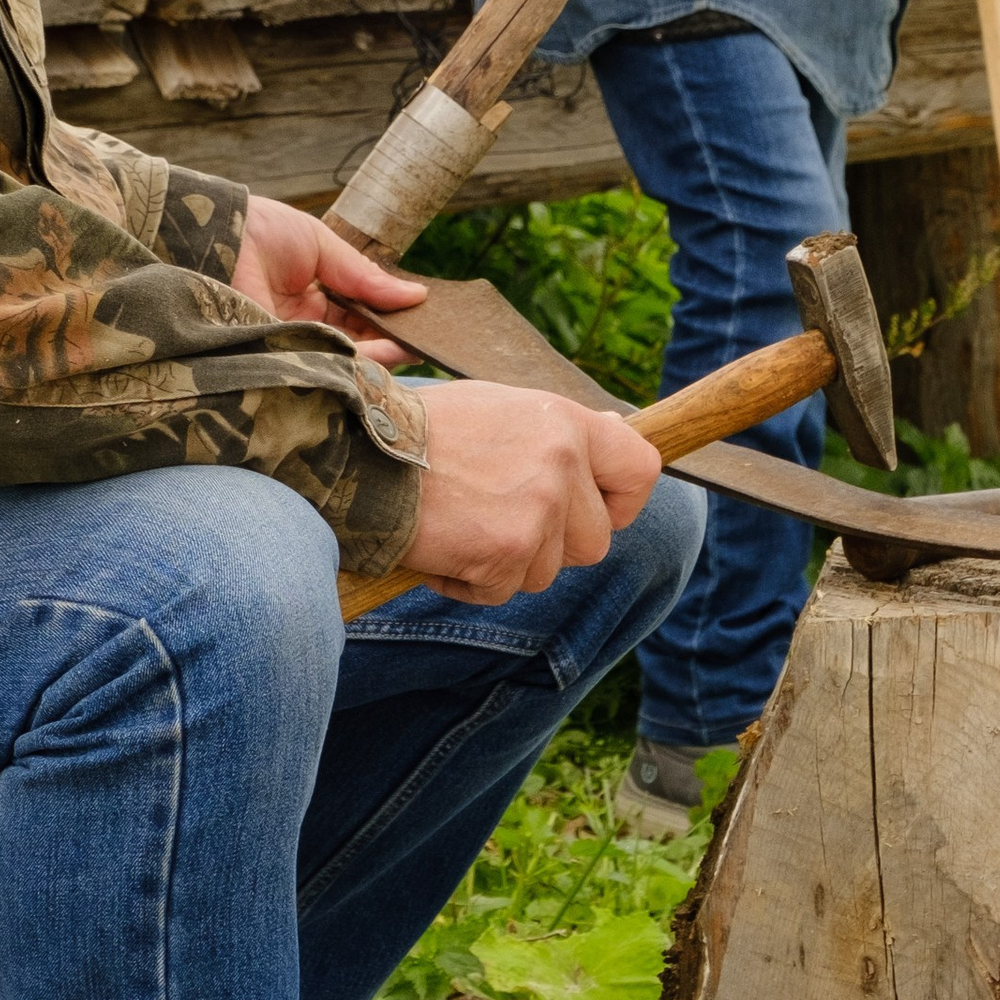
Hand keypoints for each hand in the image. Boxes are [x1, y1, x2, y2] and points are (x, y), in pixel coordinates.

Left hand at [232, 193, 422, 369]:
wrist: (216, 232)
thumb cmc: (260, 230)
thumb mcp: (322, 245)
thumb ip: (365, 277)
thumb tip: (417, 295)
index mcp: (311, 299)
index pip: (359, 320)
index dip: (389, 323)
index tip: (420, 325)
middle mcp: (302, 327)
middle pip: (355, 345)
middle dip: (391, 343)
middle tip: (427, 341)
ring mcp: (289, 344)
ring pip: (342, 360)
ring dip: (379, 355)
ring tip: (415, 346)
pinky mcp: (276, 356)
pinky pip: (322, 366)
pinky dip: (355, 362)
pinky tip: (384, 353)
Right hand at [401, 380, 662, 605]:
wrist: (358, 454)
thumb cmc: (423, 432)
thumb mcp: (501, 408)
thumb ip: (557, 430)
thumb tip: (614, 430)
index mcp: (564, 421)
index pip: (641, 469)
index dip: (623, 502)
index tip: (597, 511)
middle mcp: (561, 462)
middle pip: (596, 541)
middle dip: (553, 546)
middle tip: (499, 522)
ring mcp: (538, 510)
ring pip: (547, 572)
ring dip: (506, 564)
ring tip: (461, 525)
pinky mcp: (507, 553)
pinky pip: (503, 591)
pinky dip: (470, 582)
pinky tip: (442, 546)